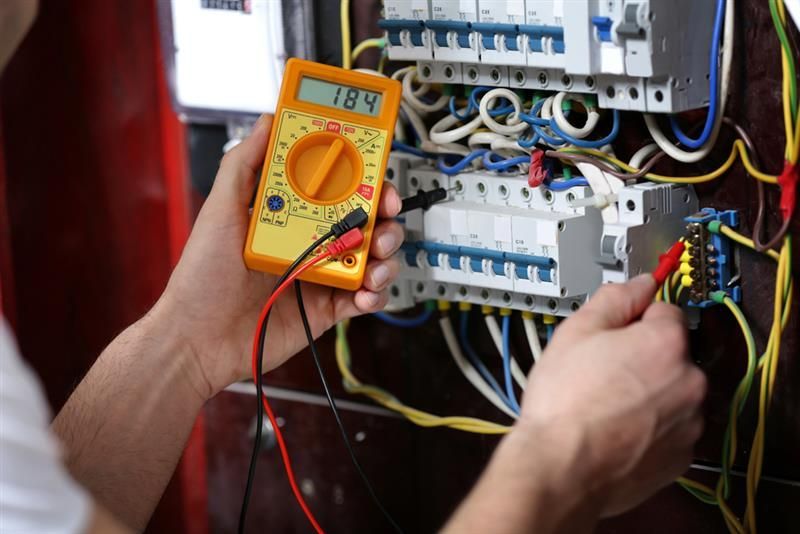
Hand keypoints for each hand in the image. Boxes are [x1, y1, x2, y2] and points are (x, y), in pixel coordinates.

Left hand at [154, 114, 402, 399]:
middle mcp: (311, 240)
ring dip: (385, 253)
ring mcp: (322, 273)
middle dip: (384, 213)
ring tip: (374, 259)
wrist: (199, 338)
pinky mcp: (329, 307)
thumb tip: (268, 122)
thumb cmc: (203, 276)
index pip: (337, 185)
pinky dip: (375, 293)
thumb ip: (243, 163)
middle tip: (385, 214)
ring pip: (373, 255)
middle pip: (365, 218)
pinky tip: (364, 292)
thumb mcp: (220, 209)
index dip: (362, 175)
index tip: (374, 170)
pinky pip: (365, 297)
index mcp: (291, 213)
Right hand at [516, 275, 706, 517]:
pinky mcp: (681, 456)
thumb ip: (615, 298)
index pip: (666, 310)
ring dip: (648, 392)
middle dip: (642, 357)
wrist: (561, 467)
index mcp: (667, 343)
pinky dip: (650, 426)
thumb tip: (641, 283)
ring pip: (672, 392)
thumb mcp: (577, 331)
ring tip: (605, 402)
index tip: (616, 333)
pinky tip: (615, 427)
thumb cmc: (565, 403)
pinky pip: (670, 428)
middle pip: (672, 353)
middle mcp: (690, 382)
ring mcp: (689, 423)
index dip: (635, 319)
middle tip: (602, 369)